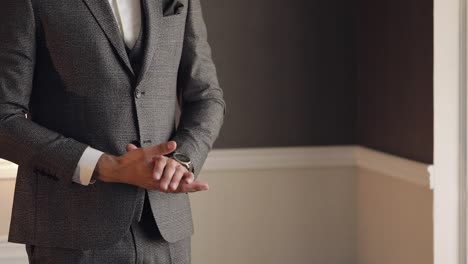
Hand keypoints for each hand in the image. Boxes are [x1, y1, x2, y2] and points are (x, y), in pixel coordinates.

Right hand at [93, 141, 208, 192]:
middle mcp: (158, 185)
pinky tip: (178, 184)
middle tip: (205, 186)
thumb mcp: (147, 152)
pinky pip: (166, 187)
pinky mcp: (150, 184)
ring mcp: (154, 185)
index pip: (179, 185)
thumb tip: (174, 144)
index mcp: (159, 180)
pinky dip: (175, 186)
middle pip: (179, 189)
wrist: (116, 170)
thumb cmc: (130, 161)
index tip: (204, 185)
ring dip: (184, 186)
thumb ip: (161, 149)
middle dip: (192, 187)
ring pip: (173, 189)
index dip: (192, 185)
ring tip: (195, 185)